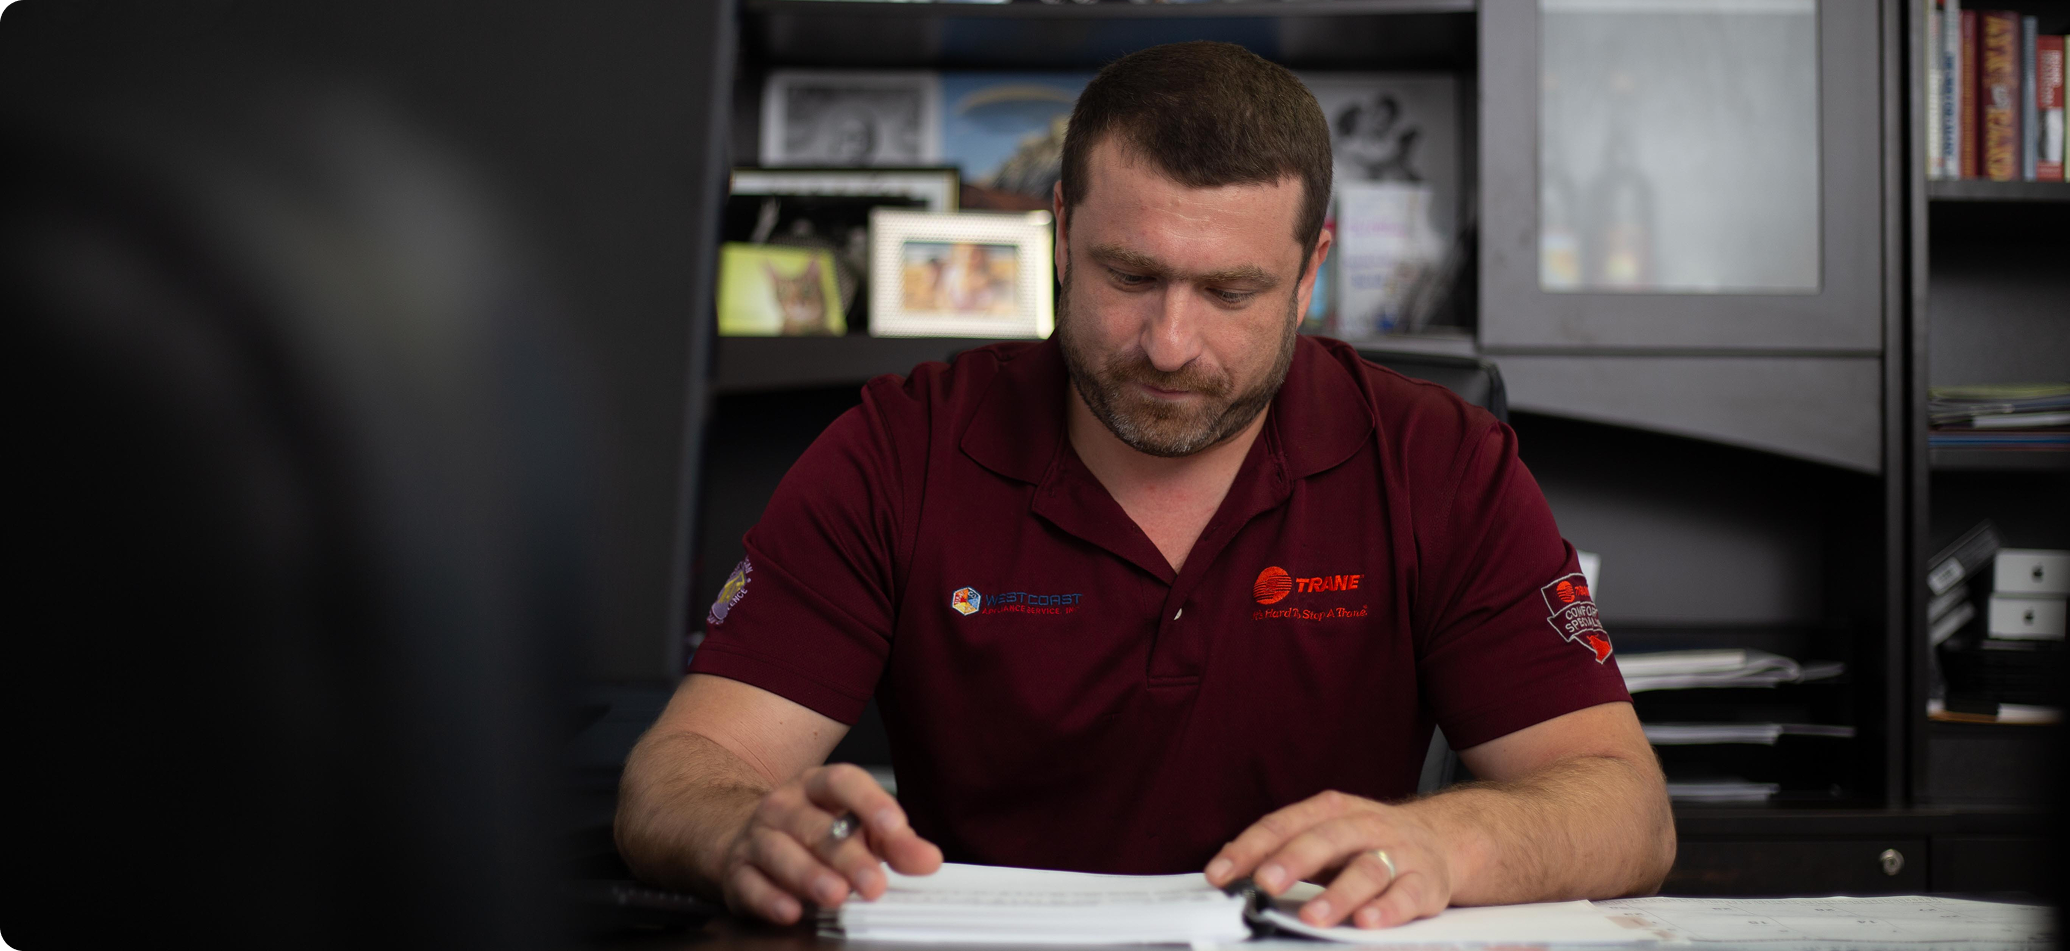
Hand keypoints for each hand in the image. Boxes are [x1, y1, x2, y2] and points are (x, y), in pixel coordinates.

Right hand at [719, 763, 942, 924]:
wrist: (747, 843)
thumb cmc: (813, 834)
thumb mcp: (858, 828)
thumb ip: (895, 843)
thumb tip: (928, 859)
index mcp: (818, 786)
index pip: (844, 782)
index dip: (870, 802)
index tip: (895, 826)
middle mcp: (785, 806)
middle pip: (816, 827)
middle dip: (848, 857)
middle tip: (874, 883)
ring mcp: (758, 837)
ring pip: (781, 852)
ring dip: (809, 875)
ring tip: (835, 895)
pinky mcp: (738, 872)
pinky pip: (751, 884)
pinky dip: (770, 899)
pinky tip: (790, 910)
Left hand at [1203, 790, 1450, 929]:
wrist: (1443, 839)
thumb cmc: (1369, 842)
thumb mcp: (1325, 833)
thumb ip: (1282, 847)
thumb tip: (1226, 864)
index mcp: (1332, 810)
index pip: (1284, 825)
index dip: (1250, 848)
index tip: (1220, 873)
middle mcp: (1365, 826)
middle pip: (1326, 839)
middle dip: (1292, 861)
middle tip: (1264, 884)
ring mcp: (1398, 852)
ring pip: (1367, 870)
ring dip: (1338, 895)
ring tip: (1312, 917)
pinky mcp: (1424, 882)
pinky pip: (1406, 895)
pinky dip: (1387, 909)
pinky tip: (1366, 922)